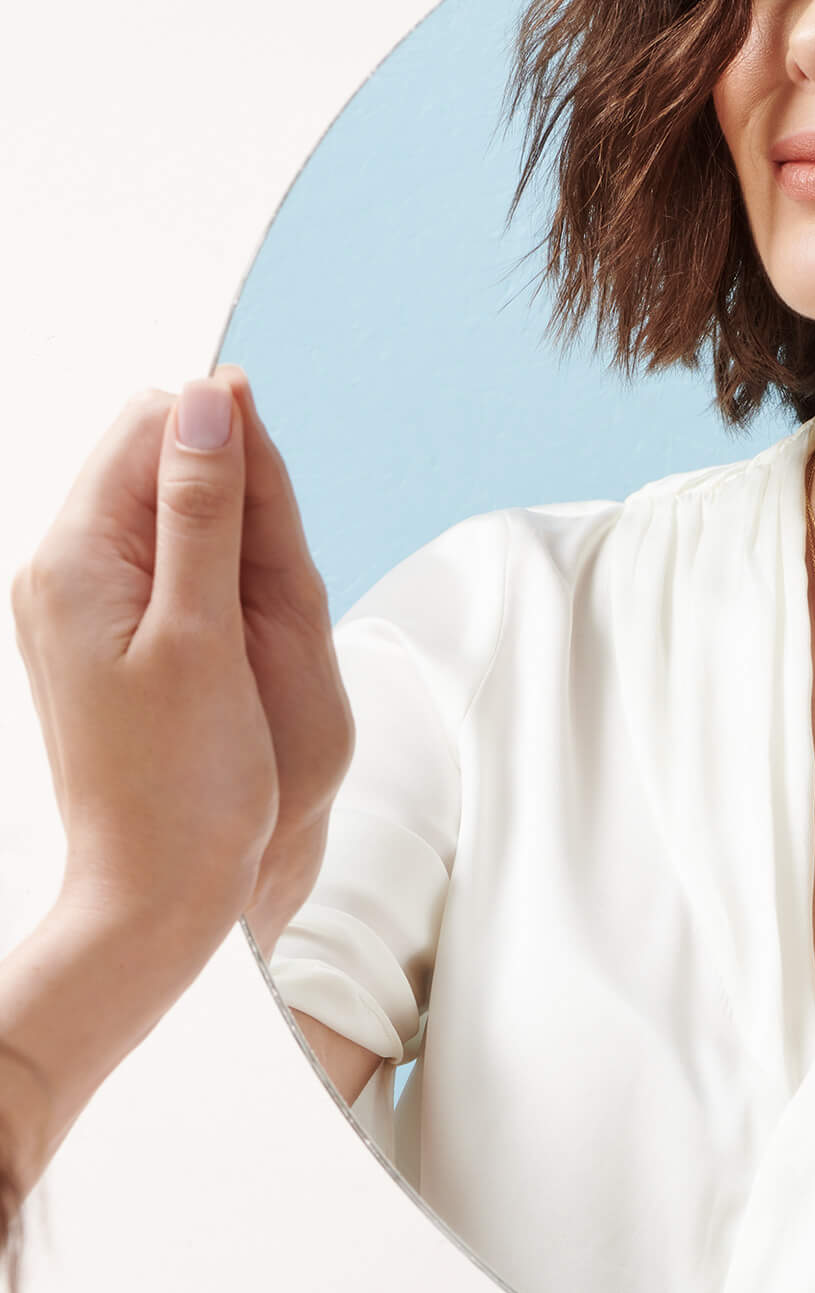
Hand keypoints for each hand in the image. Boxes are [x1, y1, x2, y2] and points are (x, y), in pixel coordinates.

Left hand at [10, 369, 350, 958]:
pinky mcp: (108, 642)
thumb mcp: (204, 634)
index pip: (145, 429)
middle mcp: (63, 573)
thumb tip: (208, 400)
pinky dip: (217, 586)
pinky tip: (238, 641)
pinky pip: (169, 573)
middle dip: (230, 495)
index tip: (273, 502)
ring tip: (249, 628)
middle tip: (264, 585)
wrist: (155, 892)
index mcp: (74, 562)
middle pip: (156, 467)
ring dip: (230, 544)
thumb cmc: (184, 784)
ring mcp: (80, 608)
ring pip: (171, 519)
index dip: (222, 436)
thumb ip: (204, 511)